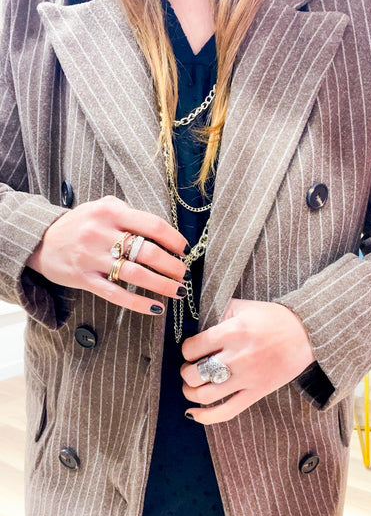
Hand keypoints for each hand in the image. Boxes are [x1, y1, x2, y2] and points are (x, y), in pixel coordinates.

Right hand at [26, 196, 189, 314]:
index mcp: (110, 211)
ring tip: (178, 290)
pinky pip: (116, 294)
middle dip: (173, 266)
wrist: (40, 240)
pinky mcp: (84, 279)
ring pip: (136, 275)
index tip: (185, 250)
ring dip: (162, 285)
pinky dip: (139, 303)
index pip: (152, 225)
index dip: (174, 239)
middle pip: (148, 252)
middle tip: (185, 274)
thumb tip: (162, 231)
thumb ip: (128, 212)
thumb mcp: (101, 207)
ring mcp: (92, 257)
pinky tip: (156, 308)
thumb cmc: (79, 224)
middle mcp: (101, 233)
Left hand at [180, 298, 314, 423]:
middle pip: (195, 374)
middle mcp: (237, 357)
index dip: (187, 350)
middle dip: (186, 372)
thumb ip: (218, 312)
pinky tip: (193, 413)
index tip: (192, 349)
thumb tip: (195, 322)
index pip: (192, 348)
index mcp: (232, 332)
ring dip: (190, 392)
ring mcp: (247, 378)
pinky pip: (227, 412)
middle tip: (190, 367)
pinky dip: (205, 417)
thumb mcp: (243, 306)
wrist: (306, 334)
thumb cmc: (273, 318)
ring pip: (206, 395)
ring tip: (192, 385)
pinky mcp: (256, 393)